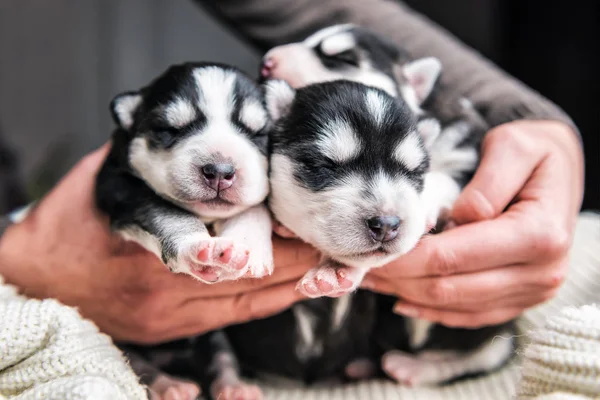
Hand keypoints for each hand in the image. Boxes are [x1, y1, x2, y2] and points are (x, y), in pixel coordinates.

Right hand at [0, 145, 316, 343]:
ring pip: (249, 292)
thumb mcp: (104, 170)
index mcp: (143, 219)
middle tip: (338, 236)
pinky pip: (237, 315)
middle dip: (296, 248)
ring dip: (294, 277)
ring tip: (336, 265)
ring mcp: (168, 304)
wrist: (38, 282)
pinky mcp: (172, 327)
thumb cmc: (73, 218)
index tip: (306, 207)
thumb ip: (149, 149)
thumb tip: (187, 126)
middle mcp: (159, 267)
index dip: (271, 215)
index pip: (225, 219)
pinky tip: (304, 287)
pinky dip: (274, 300)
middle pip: (247, 259)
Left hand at [362, 120, 583, 327]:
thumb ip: (486, 183)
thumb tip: (459, 219)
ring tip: (373, 280)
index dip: (404, 259)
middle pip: (449, 287)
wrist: (561, 171)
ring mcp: (533, 291)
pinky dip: (434, 310)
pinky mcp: (521, 298)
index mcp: (538, 235)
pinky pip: (471, 315)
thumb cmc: (534, 153)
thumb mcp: (514, 146)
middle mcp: (541, 273)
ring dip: (408, 296)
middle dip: (398, 280)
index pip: (452, 257)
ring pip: (455, 306)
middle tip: (360, 267)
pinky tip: (403, 299)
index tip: (370, 251)